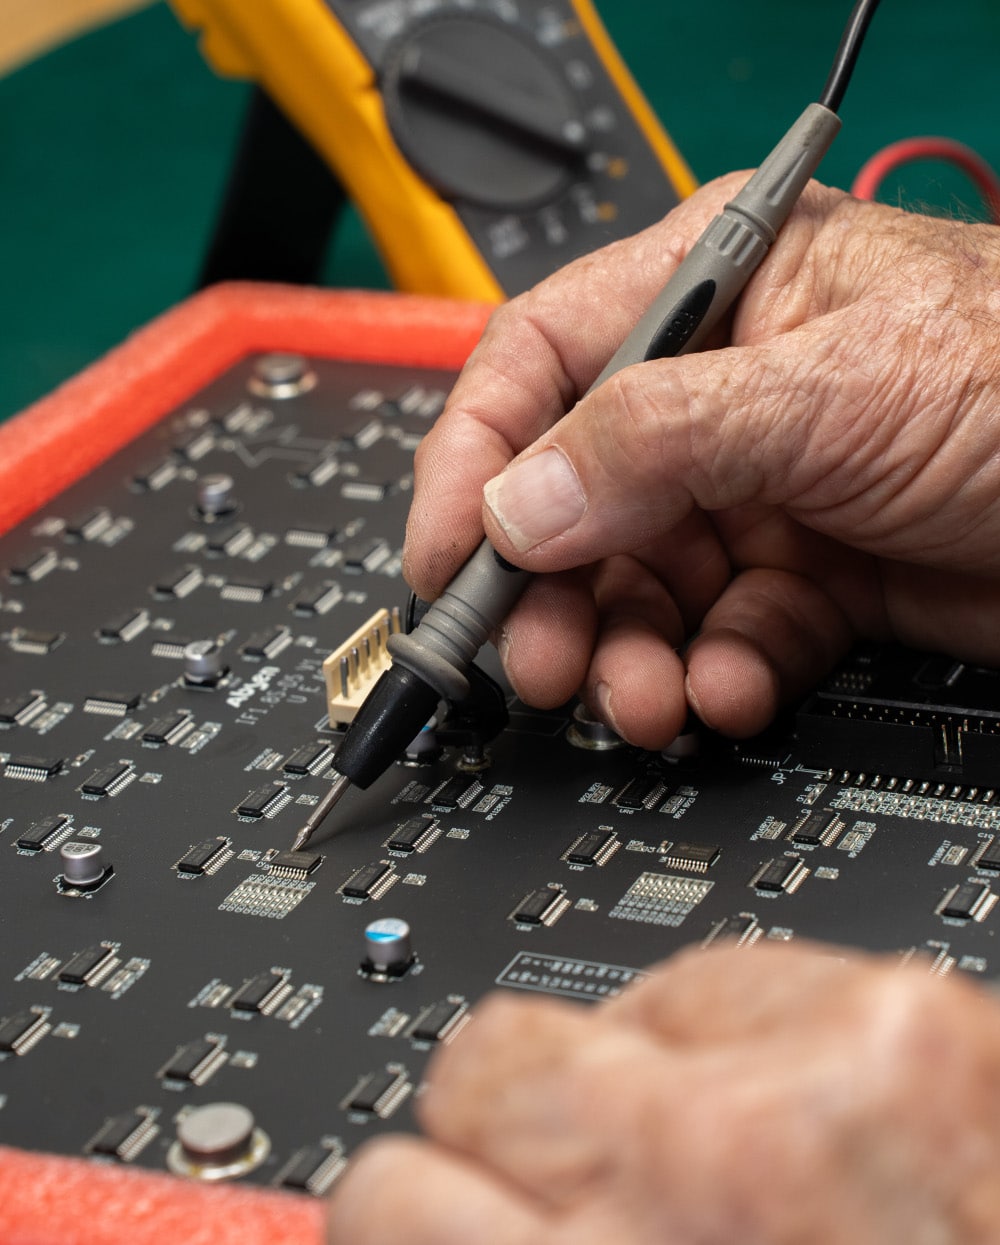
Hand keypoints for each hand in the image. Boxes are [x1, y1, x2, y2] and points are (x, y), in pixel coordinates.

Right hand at [327, 942, 999, 1243]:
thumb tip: (435, 1235)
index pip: (386, 1203)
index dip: (422, 1210)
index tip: (449, 1215)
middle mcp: (682, 1186)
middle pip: (475, 1069)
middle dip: (506, 1129)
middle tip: (580, 1180)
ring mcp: (794, 1092)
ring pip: (597, 1001)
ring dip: (616, 1076)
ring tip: (701, 1148)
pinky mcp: (890, 1018)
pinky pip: (712, 980)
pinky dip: (728, 1041)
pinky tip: (802, 1120)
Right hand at [402, 176, 999, 747]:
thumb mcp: (830, 392)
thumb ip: (655, 443)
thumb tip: (519, 505)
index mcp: (714, 299)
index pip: (541, 366)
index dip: (477, 461)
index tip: (446, 558)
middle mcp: (722, 397)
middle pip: (577, 498)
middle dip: (550, 590)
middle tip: (536, 662)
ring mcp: (765, 493)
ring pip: (643, 587)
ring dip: (629, 653)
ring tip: (643, 697)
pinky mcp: (812, 578)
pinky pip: (725, 637)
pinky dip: (719, 675)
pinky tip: (737, 686)